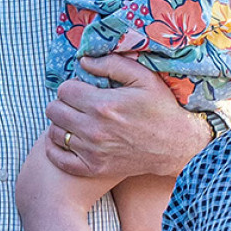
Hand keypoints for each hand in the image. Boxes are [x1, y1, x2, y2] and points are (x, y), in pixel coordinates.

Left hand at [44, 54, 208, 179]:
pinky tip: (68, 140)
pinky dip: (57, 149)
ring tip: (76, 121)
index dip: (72, 86)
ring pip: (54, 132)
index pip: (64, 90)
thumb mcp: (144, 78)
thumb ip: (112, 64)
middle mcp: (94, 130)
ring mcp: (92, 152)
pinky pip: (58, 159)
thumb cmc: (161, 109)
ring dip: (62, 124)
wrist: (177, 146)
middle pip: (54, 110)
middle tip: (78, 104)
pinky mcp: (93, 169)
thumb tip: (84, 61)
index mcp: (103, 105)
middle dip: (64, 103)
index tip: (83, 89)